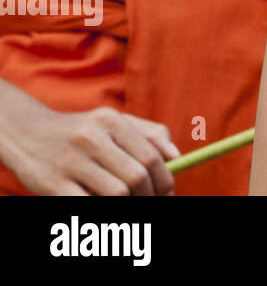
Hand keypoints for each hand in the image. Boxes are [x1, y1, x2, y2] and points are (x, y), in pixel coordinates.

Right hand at [2, 100, 179, 195]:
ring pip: (117, 194)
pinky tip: (104, 205)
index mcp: (111, 120)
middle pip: (137, 177)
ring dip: (130, 205)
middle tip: (151, 203)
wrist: (27, 133)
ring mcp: (71, 161)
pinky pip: (88, 204)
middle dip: (150, 196)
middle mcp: (92, 138)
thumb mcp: (114, 122)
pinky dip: (103, 209)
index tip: (168, 193)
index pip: (151, 155)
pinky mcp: (52, 184)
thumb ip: (149, 134)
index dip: (165, 180)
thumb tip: (177, 157)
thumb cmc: (81, 131)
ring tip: (131, 205)